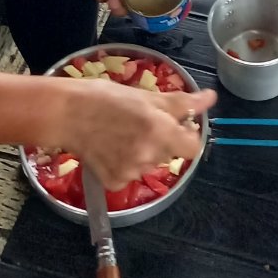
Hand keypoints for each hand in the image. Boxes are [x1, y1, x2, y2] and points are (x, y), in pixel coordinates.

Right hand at [57, 79, 216, 190]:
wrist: (66, 113)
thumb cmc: (106, 97)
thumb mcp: (146, 95)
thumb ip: (182, 103)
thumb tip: (210, 98)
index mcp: (159, 130)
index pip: (192, 147)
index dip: (187, 135)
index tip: (177, 125)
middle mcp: (148, 155)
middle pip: (170, 154)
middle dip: (163, 140)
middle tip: (141, 122)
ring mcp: (130, 171)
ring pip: (150, 164)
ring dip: (144, 152)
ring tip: (122, 133)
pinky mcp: (114, 182)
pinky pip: (131, 175)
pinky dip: (125, 164)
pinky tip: (111, 148)